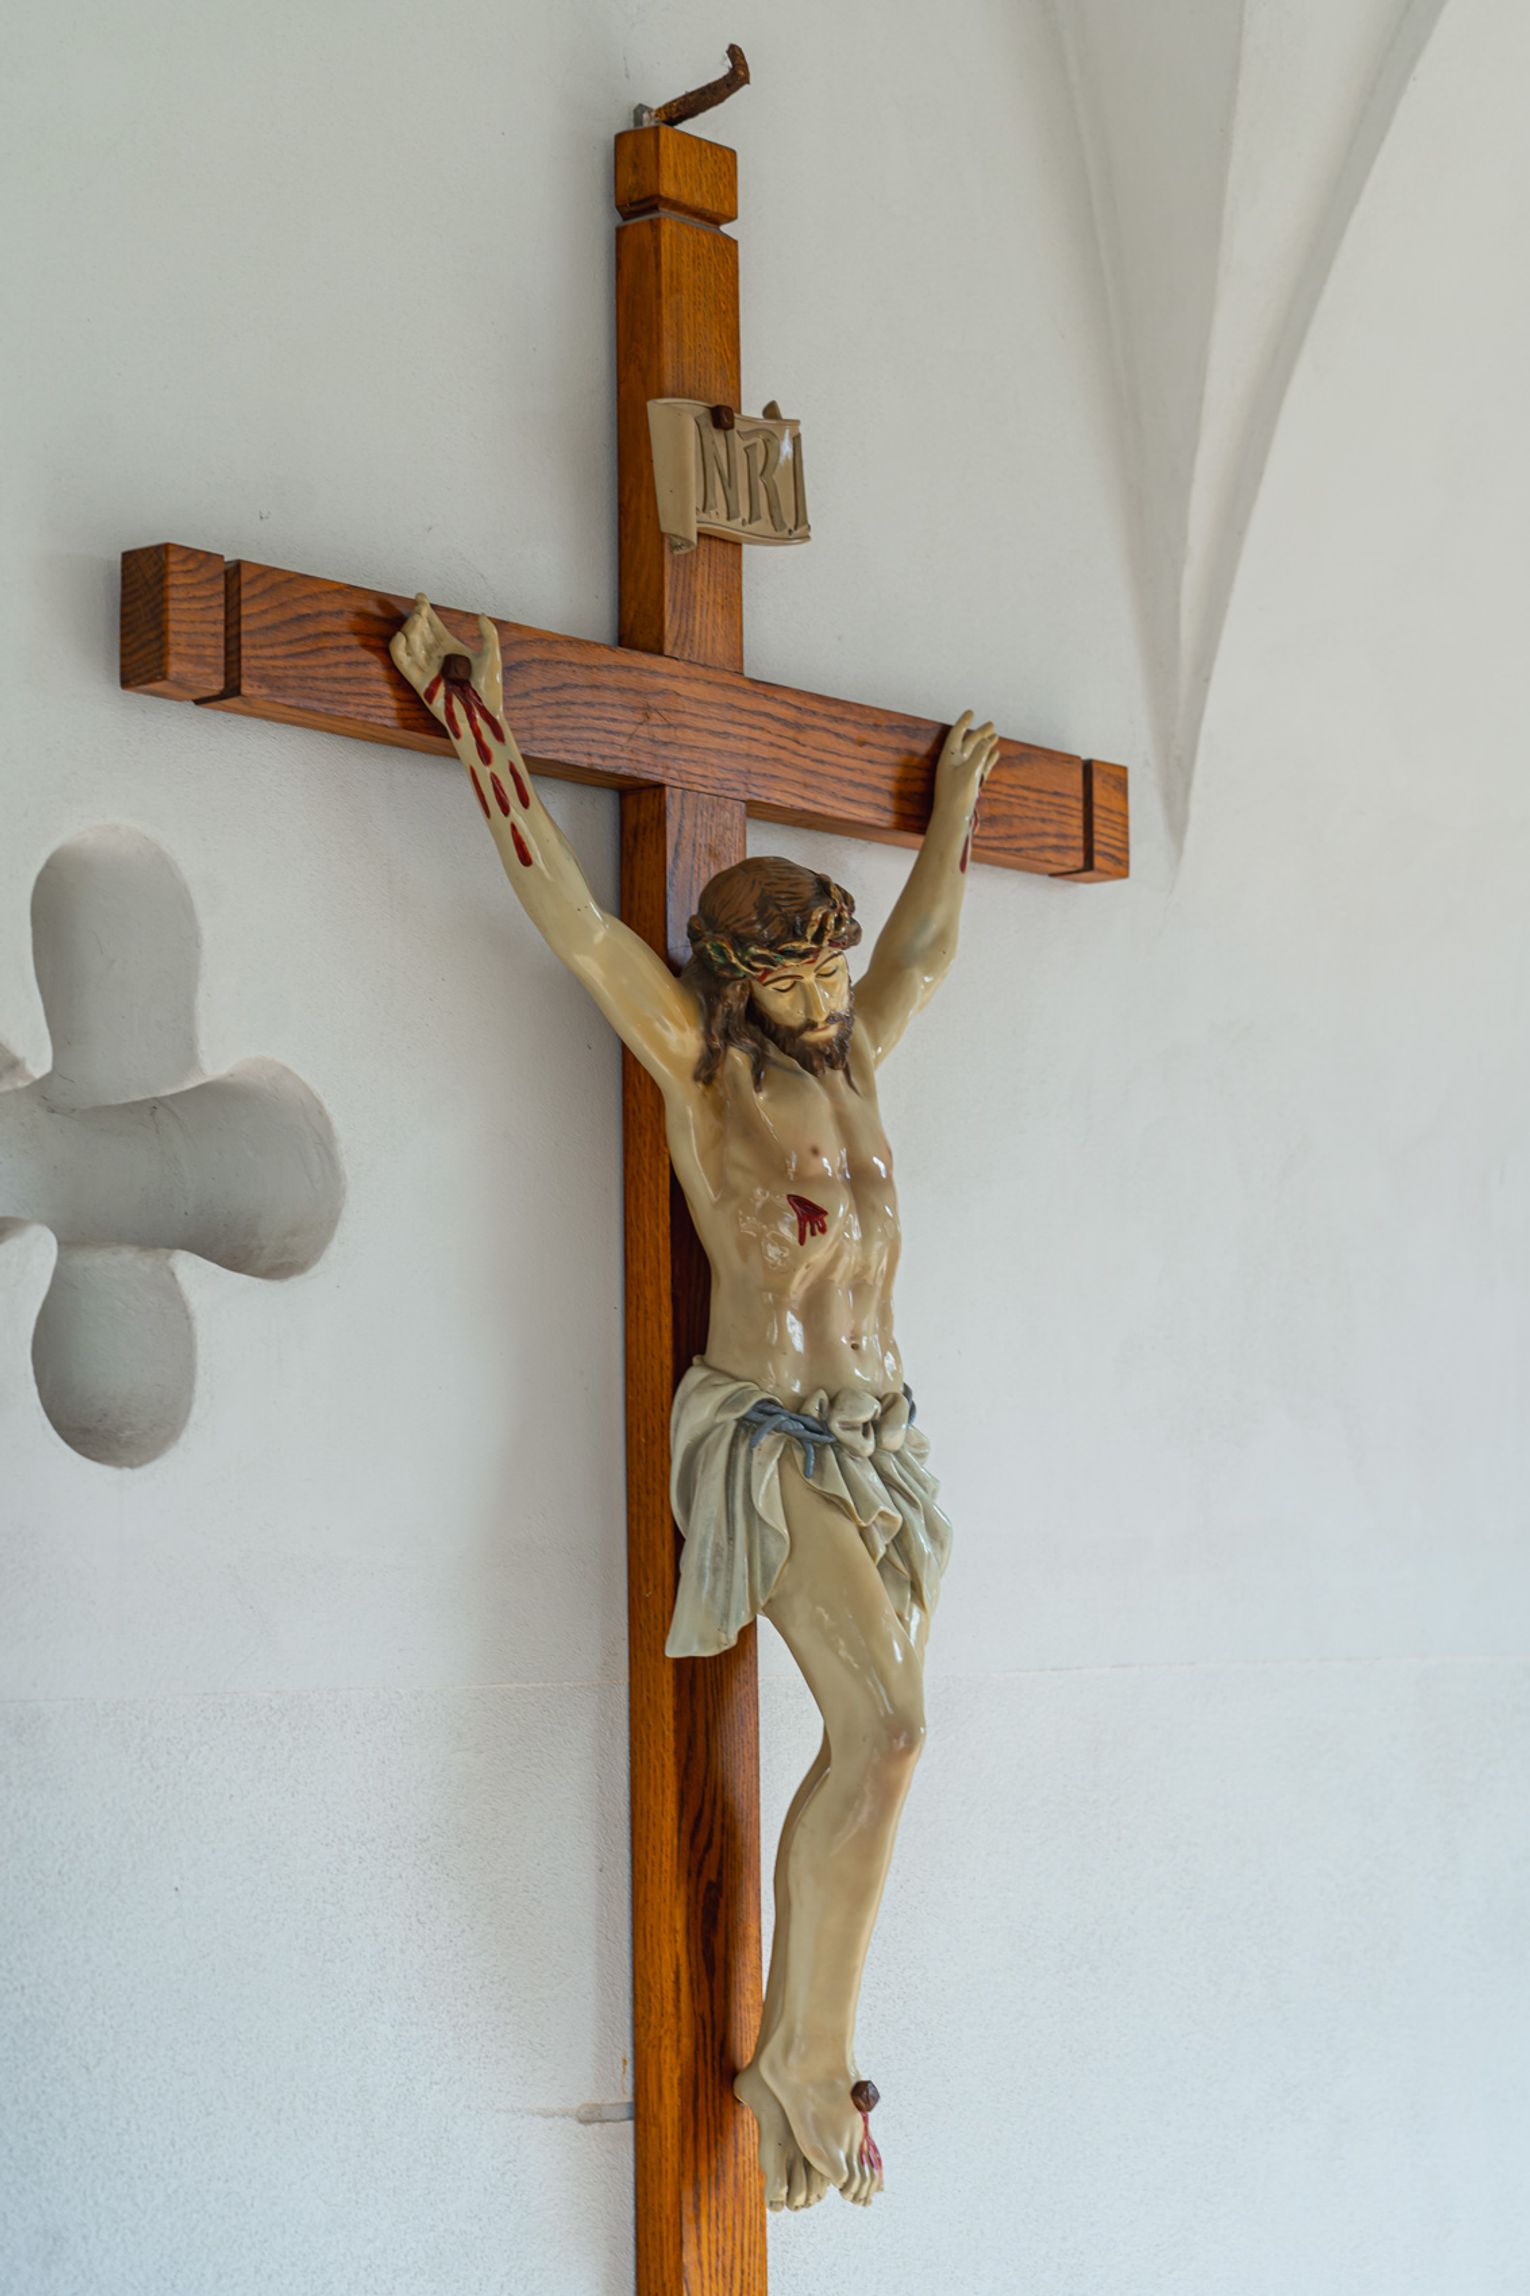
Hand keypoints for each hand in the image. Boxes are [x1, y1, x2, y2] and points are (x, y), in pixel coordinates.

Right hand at [390, 594, 503, 726]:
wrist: (482, 715)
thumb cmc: (489, 690)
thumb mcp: (492, 657)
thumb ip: (489, 635)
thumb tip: (481, 616)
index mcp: (451, 648)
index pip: (433, 624)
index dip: (425, 609)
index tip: (420, 597)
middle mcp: (437, 657)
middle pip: (420, 630)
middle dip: (418, 616)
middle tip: (420, 608)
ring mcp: (427, 668)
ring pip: (411, 643)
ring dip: (411, 629)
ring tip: (417, 620)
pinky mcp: (419, 682)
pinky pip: (403, 663)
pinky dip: (398, 649)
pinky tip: (400, 636)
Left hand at [936, 709, 1000, 801]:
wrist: (952, 819)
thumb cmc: (957, 796)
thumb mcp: (969, 772)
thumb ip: (979, 754)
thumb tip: (988, 740)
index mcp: (949, 757)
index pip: (956, 734)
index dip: (964, 723)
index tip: (971, 712)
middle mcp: (954, 763)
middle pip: (968, 743)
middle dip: (979, 733)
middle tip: (991, 724)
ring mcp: (962, 773)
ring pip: (975, 754)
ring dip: (985, 744)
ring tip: (996, 735)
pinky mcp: (969, 782)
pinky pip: (979, 766)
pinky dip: (987, 759)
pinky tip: (995, 753)